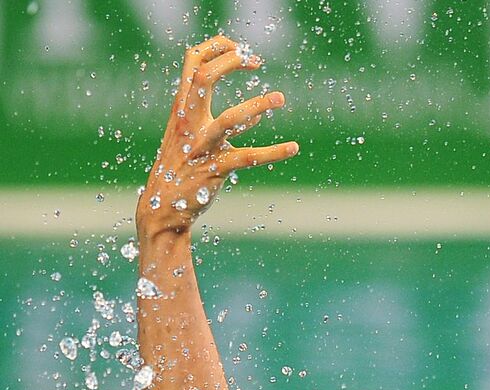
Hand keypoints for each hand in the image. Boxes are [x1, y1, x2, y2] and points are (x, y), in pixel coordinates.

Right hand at [136, 34, 297, 235]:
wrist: (161, 207)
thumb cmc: (179, 169)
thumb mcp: (190, 138)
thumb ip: (219, 123)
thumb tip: (256, 116)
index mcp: (181, 109)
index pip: (193, 62)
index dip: (217, 48)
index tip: (240, 50)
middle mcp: (189, 123)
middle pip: (206, 77)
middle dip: (231, 62)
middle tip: (255, 62)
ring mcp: (202, 147)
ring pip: (230, 119)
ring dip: (257, 106)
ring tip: (280, 97)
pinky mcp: (215, 170)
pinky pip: (248, 158)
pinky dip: (274, 152)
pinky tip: (293, 148)